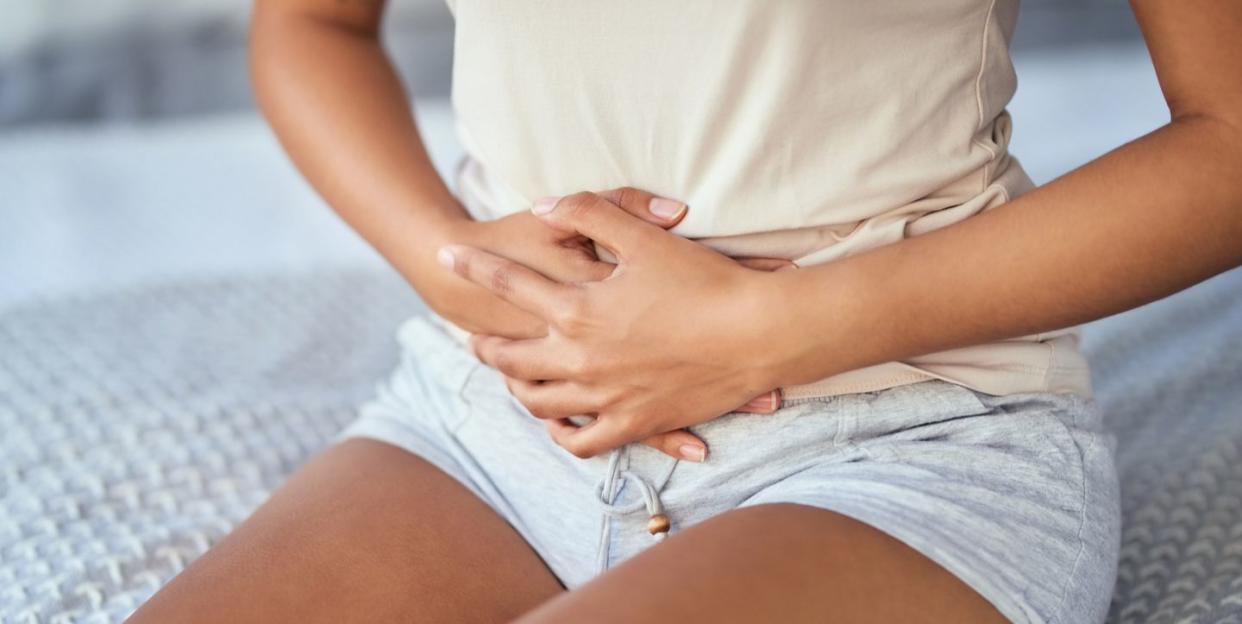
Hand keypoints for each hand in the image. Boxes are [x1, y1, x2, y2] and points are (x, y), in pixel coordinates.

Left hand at [437, 190, 789, 461]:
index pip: (508, 282)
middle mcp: (581, 359)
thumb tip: (543, 205)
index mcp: (578, 309)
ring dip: (513, 387)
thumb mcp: (643, 237)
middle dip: (484, 344)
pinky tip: (556, 424)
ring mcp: (604, 398)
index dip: (472, 265)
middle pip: (510, 355)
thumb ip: (588, 213)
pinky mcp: (633, 424)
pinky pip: (581, 441)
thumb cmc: (704, 281)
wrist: (757, 335)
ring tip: (505, 377)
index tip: (444, 254)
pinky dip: (561, 433)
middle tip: (470, 337)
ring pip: (537, 400)